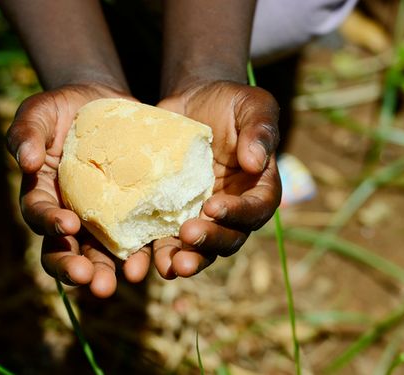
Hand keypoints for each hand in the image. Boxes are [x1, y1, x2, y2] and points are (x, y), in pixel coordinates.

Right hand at [7, 84, 151, 297]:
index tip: (67, 225)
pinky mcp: (130, 214)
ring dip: (110, 271)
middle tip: (91, 280)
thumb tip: (24, 161)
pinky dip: (144, 252)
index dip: (50, 224)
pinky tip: (156, 260)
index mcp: (42, 195)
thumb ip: (26, 132)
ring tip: (127, 280)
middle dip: (76, 269)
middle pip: (65, 251)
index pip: (39, 215)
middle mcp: (68, 216)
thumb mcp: (40, 112)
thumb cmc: (64, 109)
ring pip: (100, 255)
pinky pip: (136, 238)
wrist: (104, 105)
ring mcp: (100, 220)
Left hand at [154, 80, 281, 278]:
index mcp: (258, 187)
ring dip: (187, 260)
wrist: (191, 103)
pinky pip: (168, 239)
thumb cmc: (228, 102)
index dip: (238, 213)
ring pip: (200, 248)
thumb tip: (256, 162)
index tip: (213, 207)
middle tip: (189, 238)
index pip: (256, 208)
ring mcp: (203, 216)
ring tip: (171, 267)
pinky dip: (159, 251)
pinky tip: (143, 259)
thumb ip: (260, 129)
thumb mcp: (251, 104)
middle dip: (210, 243)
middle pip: (229, 237)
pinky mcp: (174, 215)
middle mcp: (233, 209)